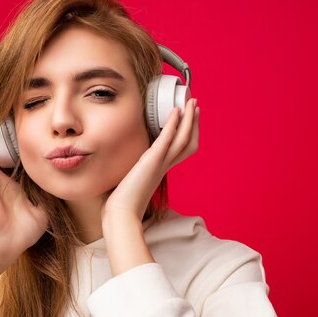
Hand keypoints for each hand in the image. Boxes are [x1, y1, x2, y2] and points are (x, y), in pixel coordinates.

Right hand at [0, 115, 47, 263]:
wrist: (4, 239)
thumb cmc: (23, 230)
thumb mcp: (44, 209)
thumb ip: (50, 195)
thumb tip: (61, 183)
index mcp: (18, 187)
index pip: (23, 163)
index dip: (28, 150)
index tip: (36, 135)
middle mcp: (3, 178)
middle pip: (6, 151)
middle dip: (9, 135)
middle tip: (13, 116)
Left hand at [102, 99, 199, 224]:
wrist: (122, 214)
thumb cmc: (124, 203)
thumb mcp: (132, 182)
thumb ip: (135, 173)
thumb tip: (127, 170)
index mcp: (162, 171)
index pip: (182, 150)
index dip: (189, 134)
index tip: (189, 119)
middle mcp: (165, 166)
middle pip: (189, 143)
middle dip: (194, 123)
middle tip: (196, 106)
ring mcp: (160, 164)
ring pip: (183, 139)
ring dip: (189, 119)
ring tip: (191, 102)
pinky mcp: (152, 161)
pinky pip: (166, 140)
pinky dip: (173, 124)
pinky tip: (175, 111)